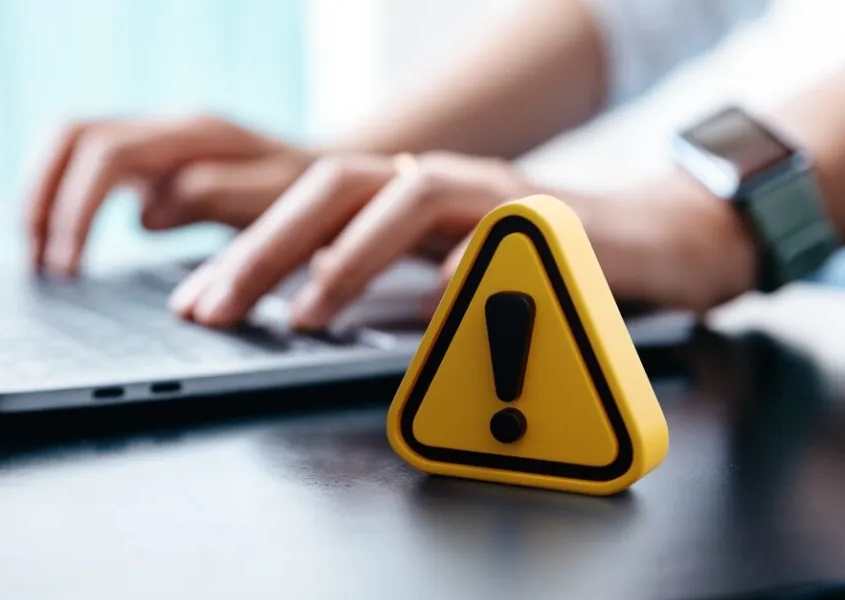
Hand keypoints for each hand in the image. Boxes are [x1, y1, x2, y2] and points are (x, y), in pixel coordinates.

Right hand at [27, 115, 312, 275]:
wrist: (334, 181)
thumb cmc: (313, 200)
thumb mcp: (281, 205)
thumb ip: (218, 199)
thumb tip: (145, 214)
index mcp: (198, 134)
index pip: (108, 154)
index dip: (77, 211)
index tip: (68, 269)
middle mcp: (169, 127)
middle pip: (74, 136)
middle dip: (44, 199)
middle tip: (39, 265)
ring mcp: (157, 139)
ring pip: (71, 143)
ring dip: (43, 196)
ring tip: (35, 257)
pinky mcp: (151, 160)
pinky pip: (86, 163)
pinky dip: (61, 200)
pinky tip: (57, 246)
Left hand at [169, 153, 757, 329]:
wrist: (650, 242)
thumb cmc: (533, 262)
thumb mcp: (439, 273)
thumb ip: (382, 281)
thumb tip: (300, 312)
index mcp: (400, 196)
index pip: (305, 207)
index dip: (243, 250)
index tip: (195, 302)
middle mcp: (437, 183)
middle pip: (334, 187)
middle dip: (265, 248)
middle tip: (218, 309)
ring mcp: (495, 194)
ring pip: (409, 197)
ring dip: (350, 256)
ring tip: (308, 314)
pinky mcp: (555, 221)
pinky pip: (507, 233)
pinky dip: (470, 264)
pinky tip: (444, 296)